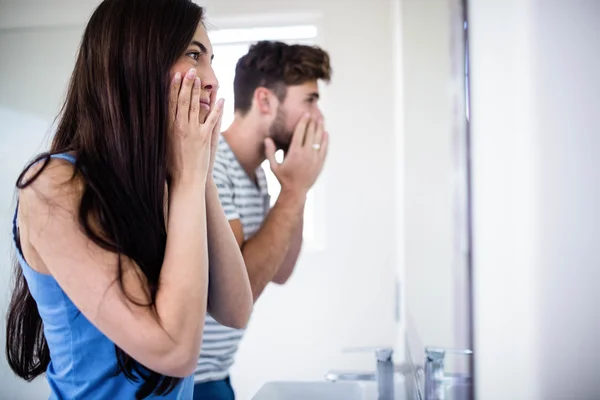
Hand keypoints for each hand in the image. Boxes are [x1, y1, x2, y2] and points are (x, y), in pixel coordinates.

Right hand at [168, 68, 223, 187]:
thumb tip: (156, 120)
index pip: (169, 103)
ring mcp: (193, 131)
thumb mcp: (162, 146)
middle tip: (189, 70)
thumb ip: (163, 131)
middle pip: (183, 100)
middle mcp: (180, 127)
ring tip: (200, 79)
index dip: (172, 88)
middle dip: (186, 84)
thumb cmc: (171, 166)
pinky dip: (217, 108)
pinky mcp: (205, 138)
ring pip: (196, 106)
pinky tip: (220, 98)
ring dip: (198, 91)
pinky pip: (212, 119)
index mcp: (168, 128)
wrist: (185, 180)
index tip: (174, 75)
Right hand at [264, 113, 328, 195]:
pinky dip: (325, 140)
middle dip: (312, 122)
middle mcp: (306, 154)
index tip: (306, 114)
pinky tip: (326, 133)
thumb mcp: (273, 166)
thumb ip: (270, 152)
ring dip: (320, 128)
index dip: (304, 122)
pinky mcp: (320, 163)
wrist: (296, 191)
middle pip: (311, 134)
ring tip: (321, 120)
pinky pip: (324, 148)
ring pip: (319, 139)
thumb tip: (267, 139)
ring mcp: (315, 158)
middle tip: (314, 114)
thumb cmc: (283, 178)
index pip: (300, 132)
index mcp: (294, 152)